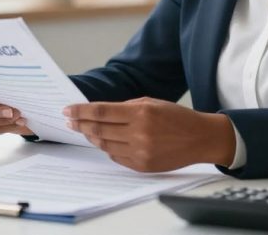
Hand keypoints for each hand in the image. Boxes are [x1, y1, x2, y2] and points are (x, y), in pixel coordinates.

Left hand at [64, 97, 234, 171]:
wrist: (200, 139)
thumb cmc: (176, 117)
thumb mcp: (151, 102)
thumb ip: (125, 107)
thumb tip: (99, 112)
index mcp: (141, 113)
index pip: (101, 112)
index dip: (81, 111)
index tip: (68, 111)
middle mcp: (139, 133)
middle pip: (99, 130)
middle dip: (80, 124)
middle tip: (69, 121)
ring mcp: (140, 151)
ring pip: (105, 144)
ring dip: (92, 137)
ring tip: (85, 130)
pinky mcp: (142, 165)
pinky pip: (116, 157)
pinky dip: (108, 148)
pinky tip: (104, 141)